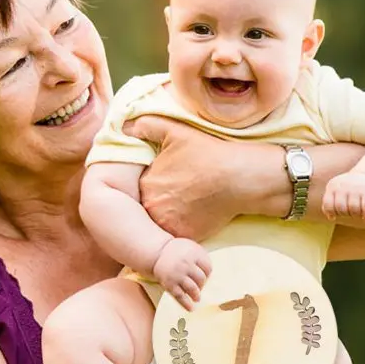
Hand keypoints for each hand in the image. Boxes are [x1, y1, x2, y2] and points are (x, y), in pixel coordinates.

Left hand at [129, 116, 254, 240]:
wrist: (240, 177)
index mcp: (146, 184)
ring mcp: (169, 225)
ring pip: (161, 222)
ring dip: (168, 216)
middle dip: (159, 201)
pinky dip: (182, 228)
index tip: (167, 181)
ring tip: (185, 206)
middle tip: (178, 194)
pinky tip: (193, 217)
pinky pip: (176, 237)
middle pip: (149, 206)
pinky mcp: (186, 236)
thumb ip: (146, 127)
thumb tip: (124, 126)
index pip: (140, 188)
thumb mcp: (174, 131)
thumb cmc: (207, 153)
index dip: (153, 184)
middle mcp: (153, 207)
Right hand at [152, 237, 211, 309]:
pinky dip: (186, 304)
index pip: (208, 268)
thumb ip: (202, 257)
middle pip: (201, 278)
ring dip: (196, 295)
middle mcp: (185, 264)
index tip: (205, 276)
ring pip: (193, 288)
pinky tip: (190, 308)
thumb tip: (212, 276)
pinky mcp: (169, 283)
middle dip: (202, 284)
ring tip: (197, 298)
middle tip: (200, 286)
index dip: (208, 273)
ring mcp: (177, 274)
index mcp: (193, 254)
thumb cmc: (179, 252)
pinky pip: (180, 296)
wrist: (157, 253)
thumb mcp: (191, 248)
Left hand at [322, 171, 364, 223]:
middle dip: (345, 214)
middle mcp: (344, 186)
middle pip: (341, 209)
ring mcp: (356, 188)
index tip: (337, 213)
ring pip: (354, 210)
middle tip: (350, 211)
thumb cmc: (348, 190)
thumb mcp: (336, 192)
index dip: (332, 213)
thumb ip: (330, 203)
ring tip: (359, 212)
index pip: (328, 205)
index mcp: (332, 186)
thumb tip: (330, 217)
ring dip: (356, 215)